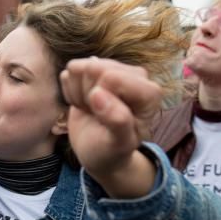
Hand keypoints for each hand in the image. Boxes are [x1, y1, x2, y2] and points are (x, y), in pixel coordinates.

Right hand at [60, 57, 161, 197]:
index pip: (111, 77)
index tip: (105, 118)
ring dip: (80, 94)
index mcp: (149, 93)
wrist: (97, 151)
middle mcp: (136, 75)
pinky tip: (85, 104)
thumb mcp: (119, 144)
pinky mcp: (96, 69)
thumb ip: (117, 121)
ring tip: (92, 112)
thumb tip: (98, 94)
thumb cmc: (112, 150)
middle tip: (98, 116)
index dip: (99, 98)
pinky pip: (71, 72)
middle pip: (94, 69)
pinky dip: (72, 91)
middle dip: (89, 95)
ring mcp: (115, 69)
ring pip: (81, 68)